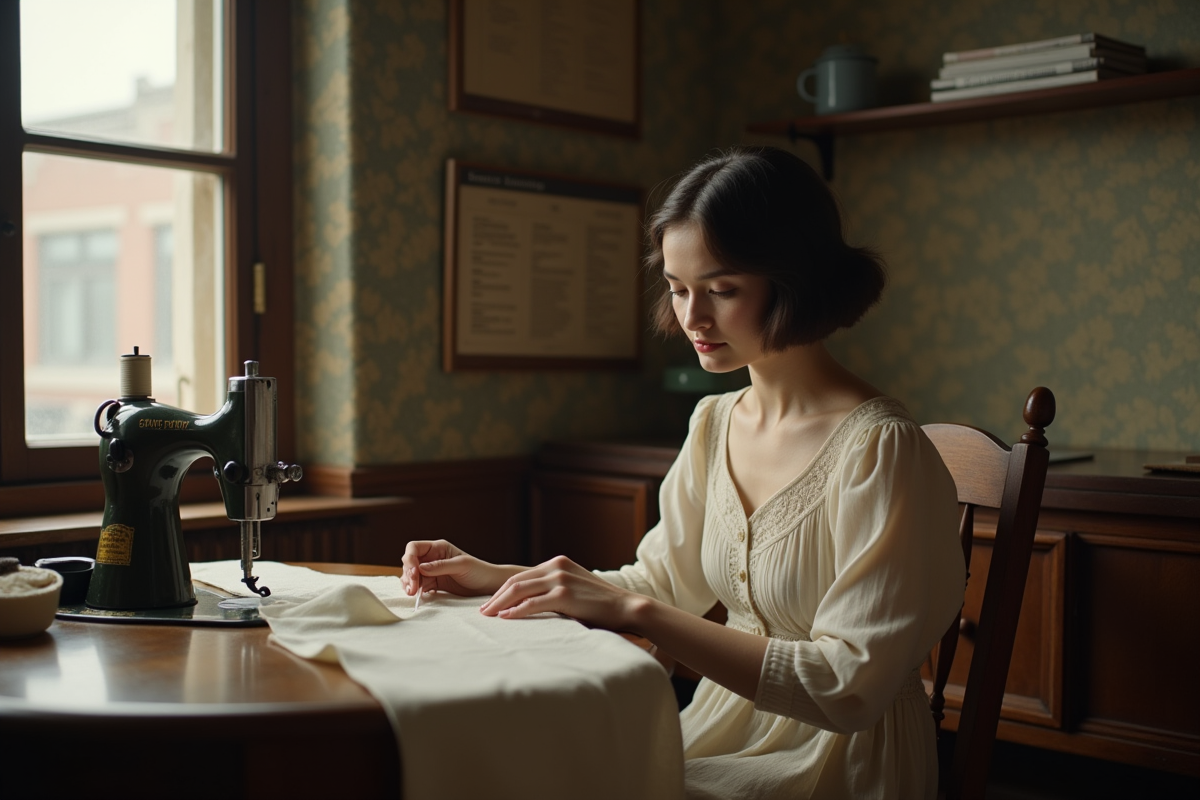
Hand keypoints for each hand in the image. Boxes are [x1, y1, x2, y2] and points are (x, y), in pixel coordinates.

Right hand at [400, 539, 515, 597]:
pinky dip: (415, 590)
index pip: (414, 548)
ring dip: (409, 584)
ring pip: (411, 575)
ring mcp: (432, 571)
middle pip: (410, 562)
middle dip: (408, 575)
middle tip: (413, 589)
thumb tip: (420, 568)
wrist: (489, 585)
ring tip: (413, 593)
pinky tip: (417, 596)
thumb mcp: (461, 566)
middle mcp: (432, 558)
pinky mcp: (434, 584)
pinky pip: (418, 586)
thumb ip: (440, 566)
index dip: (410, 559)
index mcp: (438, 548)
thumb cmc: (479, 571)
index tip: (414, 573)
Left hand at [480, 555, 643, 632]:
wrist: (626, 607)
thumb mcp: (575, 588)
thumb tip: (533, 603)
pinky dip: (516, 611)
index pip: (522, 576)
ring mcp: (560, 579)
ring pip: (519, 589)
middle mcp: (557, 567)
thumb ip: (556, 589)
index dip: (503, 590)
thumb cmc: (600, 605)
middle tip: (482, 612)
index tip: (490, 603)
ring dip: (500, 604)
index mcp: (558, 563)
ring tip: (487, 616)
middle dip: (496, 597)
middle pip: (516, 581)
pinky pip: (532, 603)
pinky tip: (505, 618)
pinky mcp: (564, 595)